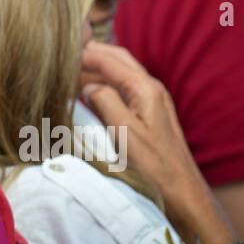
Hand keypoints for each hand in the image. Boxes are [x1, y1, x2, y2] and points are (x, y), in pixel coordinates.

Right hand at [79, 41, 239, 243]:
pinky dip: (105, 82)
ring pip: (121, 72)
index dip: (85, 52)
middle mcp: (152, 88)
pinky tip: (89, 91)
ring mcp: (153, 100)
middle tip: (65, 52)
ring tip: (71, 69)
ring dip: (97, 67)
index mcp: (146, 89)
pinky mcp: (150, 113)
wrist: (183, 192)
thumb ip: (105, 101)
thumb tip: (88, 86)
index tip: (61, 50)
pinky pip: (124, 87)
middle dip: (92, 52)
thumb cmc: (154, 166)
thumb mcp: (124, 133)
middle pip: (118, 58)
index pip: (110, 59)